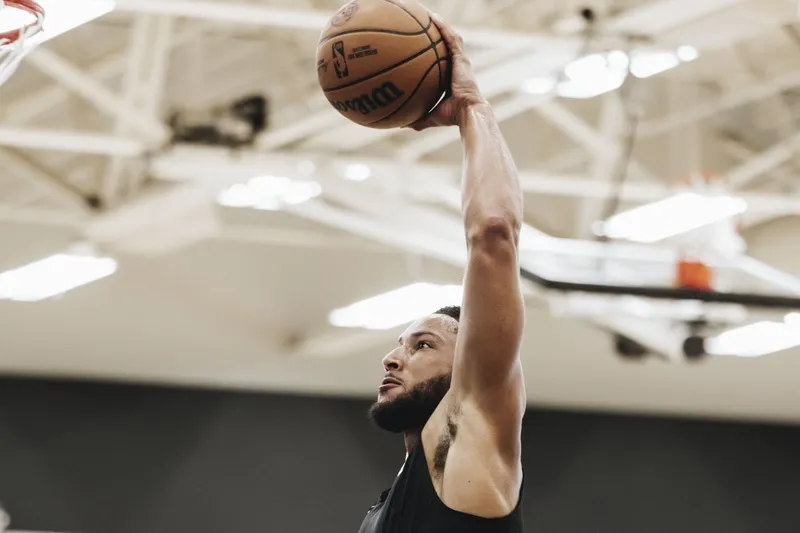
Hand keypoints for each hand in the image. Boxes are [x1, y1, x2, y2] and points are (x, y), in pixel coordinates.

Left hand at [406, 13, 487, 130]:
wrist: (468, 114)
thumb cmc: (452, 118)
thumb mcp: (430, 117)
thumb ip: (416, 118)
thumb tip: (399, 124)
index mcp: (450, 77)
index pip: (440, 60)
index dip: (431, 51)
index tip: (420, 44)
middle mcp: (456, 66)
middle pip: (444, 44)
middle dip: (434, 32)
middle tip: (420, 22)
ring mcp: (460, 61)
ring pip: (449, 36)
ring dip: (439, 23)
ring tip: (426, 12)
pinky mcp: (461, 58)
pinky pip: (450, 38)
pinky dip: (442, 27)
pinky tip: (432, 16)